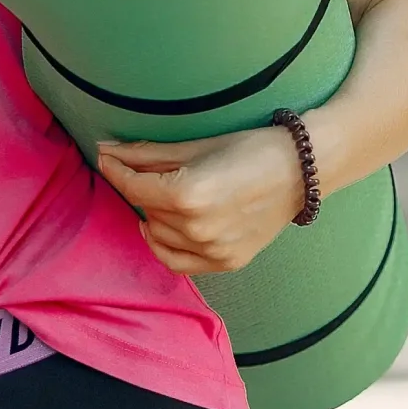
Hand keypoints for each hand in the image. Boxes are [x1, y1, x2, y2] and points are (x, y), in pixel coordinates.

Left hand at [96, 126, 310, 276]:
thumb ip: (147, 154)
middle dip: (142, 188)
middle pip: (145, 210)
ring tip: (171, 195)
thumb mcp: (196, 146)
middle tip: (154, 170)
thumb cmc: (251, 149)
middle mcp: (197, 228)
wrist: (301, 171)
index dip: (116, 170)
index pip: (133, 187)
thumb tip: (106, 151)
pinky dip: (164, 245)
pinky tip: (163, 227)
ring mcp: (212, 250)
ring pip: (157, 236)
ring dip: (155, 215)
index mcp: (188, 194)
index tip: (106, 157)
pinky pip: (177, 262)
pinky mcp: (226, 263)